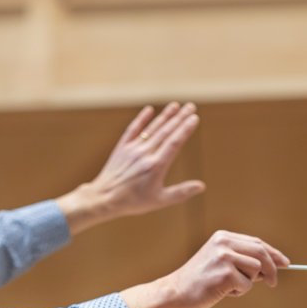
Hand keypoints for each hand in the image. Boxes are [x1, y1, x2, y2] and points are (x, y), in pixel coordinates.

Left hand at [57, 103, 205, 232]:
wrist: (104, 198)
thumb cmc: (133, 202)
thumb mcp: (159, 200)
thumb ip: (181, 192)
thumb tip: (202, 186)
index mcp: (156, 166)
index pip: (174, 143)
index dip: (185, 129)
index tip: (195, 118)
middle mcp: (145, 154)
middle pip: (166, 132)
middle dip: (180, 118)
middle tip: (191, 106)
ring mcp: (133, 149)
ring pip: (152, 128)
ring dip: (165, 116)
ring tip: (176, 105)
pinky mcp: (122, 147)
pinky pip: (133, 129)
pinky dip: (141, 119)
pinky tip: (150, 109)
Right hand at [122, 230, 288, 307]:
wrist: (176, 293)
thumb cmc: (200, 282)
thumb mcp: (221, 263)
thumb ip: (243, 261)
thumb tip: (273, 266)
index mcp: (222, 237)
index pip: (256, 242)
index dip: (273, 253)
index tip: (285, 262)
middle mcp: (223, 243)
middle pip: (261, 252)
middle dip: (272, 269)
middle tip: (273, 283)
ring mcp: (224, 257)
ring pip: (256, 270)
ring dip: (248, 283)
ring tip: (228, 287)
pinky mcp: (225, 273)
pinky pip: (247, 285)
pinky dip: (238, 292)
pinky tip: (222, 292)